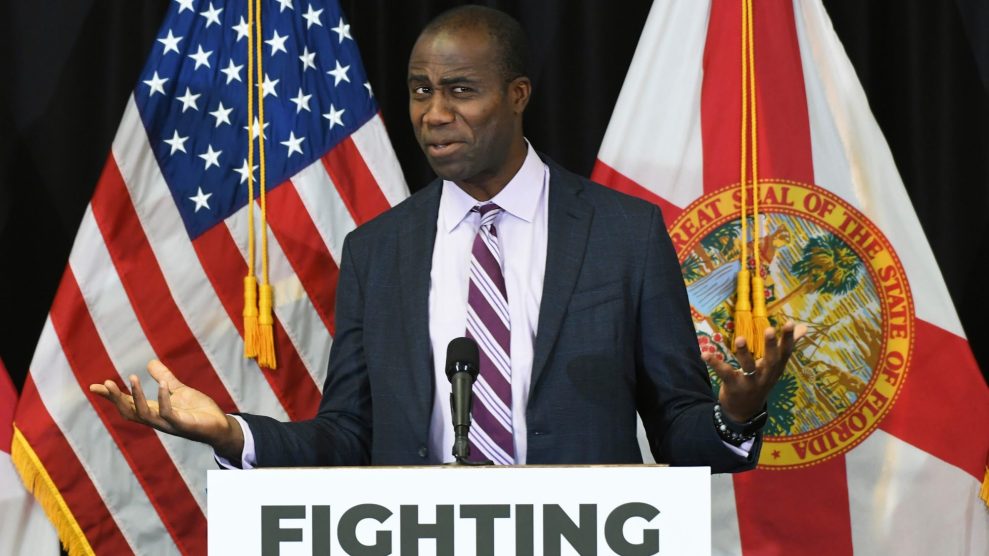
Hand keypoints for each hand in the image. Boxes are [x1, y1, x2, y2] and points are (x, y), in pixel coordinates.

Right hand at [89, 360, 243, 459]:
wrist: (220, 426)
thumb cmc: (198, 411)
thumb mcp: (179, 390)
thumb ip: (164, 378)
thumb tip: (149, 362)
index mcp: (154, 411)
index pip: (127, 404)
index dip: (111, 397)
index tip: (94, 386)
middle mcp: (157, 420)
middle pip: (129, 411)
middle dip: (116, 398)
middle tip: (106, 383)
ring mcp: (169, 424)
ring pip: (144, 414)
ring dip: (136, 396)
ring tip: (132, 377)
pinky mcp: (183, 425)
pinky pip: (168, 413)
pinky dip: (164, 399)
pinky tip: (162, 384)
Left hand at [703, 321, 805, 421]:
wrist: (744, 412)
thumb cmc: (760, 382)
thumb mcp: (774, 367)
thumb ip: (785, 346)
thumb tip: (804, 327)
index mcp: (775, 369)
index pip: (785, 353)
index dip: (788, 339)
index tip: (791, 323)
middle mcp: (765, 376)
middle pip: (771, 361)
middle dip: (770, 346)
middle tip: (770, 329)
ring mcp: (750, 383)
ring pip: (748, 368)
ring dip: (744, 354)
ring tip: (740, 339)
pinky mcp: (734, 387)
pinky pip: (725, 373)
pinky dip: (715, 363)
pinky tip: (705, 354)